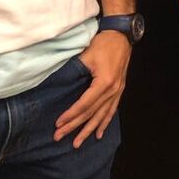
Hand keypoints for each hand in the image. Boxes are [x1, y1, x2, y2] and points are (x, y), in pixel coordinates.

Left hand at [54, 32, 131, 146]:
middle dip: (75, 126)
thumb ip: (74, 72)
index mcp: (104, 82)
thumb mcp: (86, 56)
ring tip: (77, 143)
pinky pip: (112, 110)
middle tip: (60, 137)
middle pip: (91, 113)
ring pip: (102, 115)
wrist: (121, 35)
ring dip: (89, 130)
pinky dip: (105, 123)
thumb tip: (59, 87)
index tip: (58, 124)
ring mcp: (118, 91)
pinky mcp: (120, 89)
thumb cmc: (102, 43)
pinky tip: (99, 134)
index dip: (70, 115)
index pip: (84, 104)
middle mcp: (113, 90)